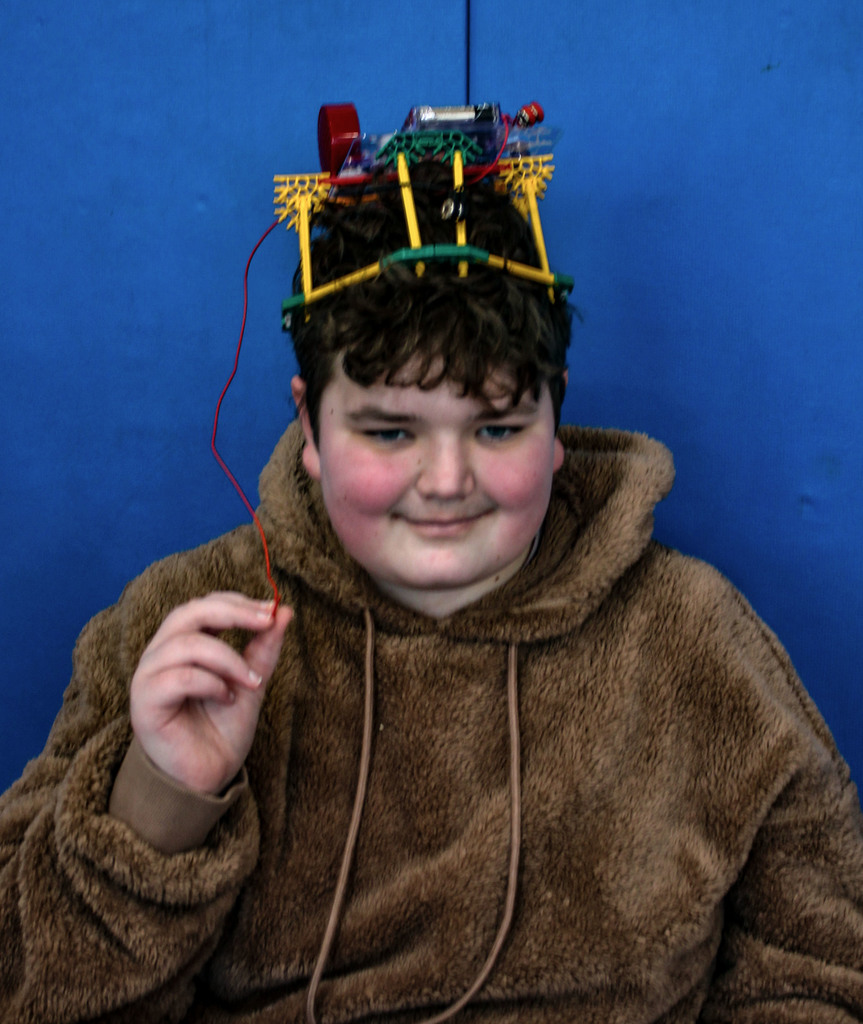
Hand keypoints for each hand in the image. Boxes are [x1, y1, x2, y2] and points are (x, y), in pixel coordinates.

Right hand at [129, 592, 291, 793]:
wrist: (207, 777)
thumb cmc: (222, 730)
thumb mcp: (251, 682)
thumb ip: (264, 648)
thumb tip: (283, 610)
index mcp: (182, 644)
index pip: (203, 606)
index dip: (237, 602)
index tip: (271, 610)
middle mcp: (160, 654)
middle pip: (189, 613)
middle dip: (233, 613)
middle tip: (266, 622)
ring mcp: (148, 677)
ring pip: (187, 644)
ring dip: (228, 658)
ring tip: (251, 681)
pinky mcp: (144, 703)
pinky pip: (178, 677)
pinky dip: (211, 683)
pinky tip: (227, 697)